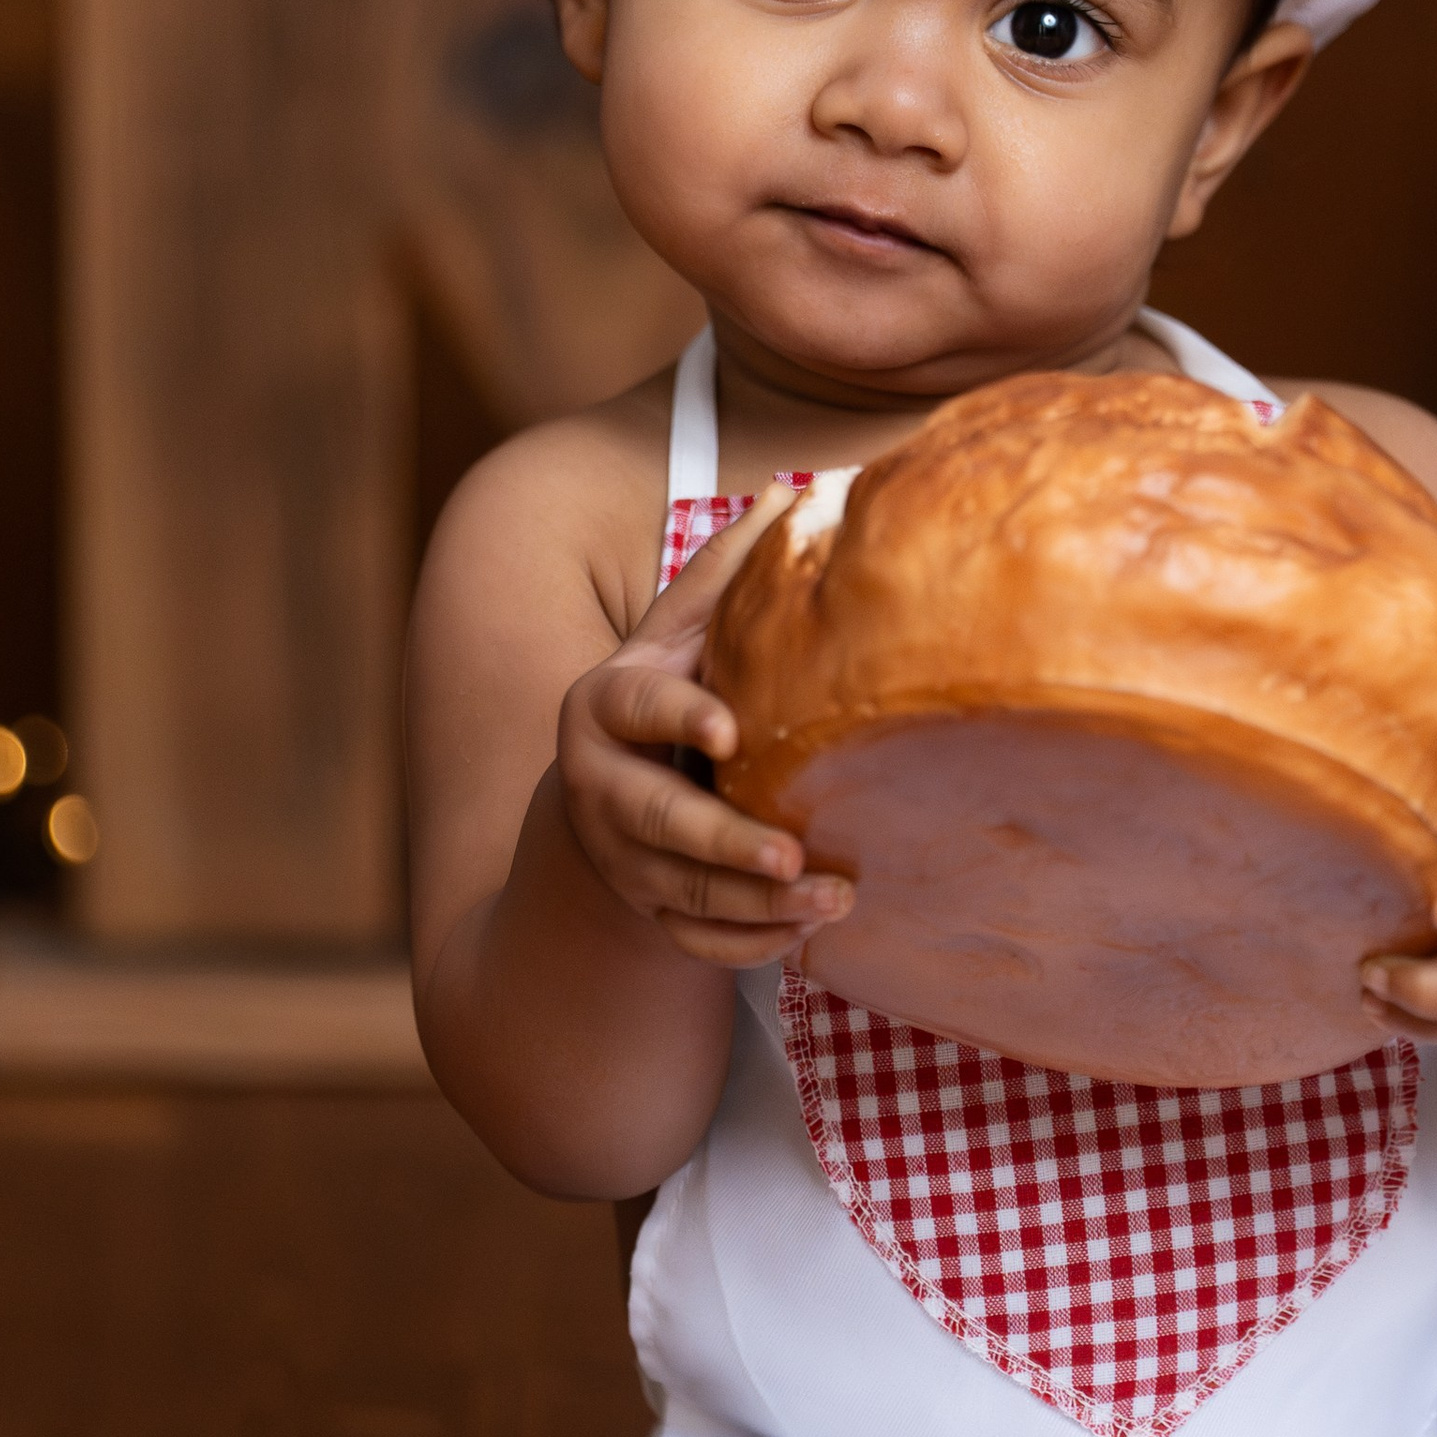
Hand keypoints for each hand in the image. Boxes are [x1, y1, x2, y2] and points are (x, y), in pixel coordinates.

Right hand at [552, 494, 852, 969]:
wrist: (611, 786)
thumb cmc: (666, 692)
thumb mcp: (681, 630)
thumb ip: (724, 572)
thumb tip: (793, 490)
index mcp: (604, 706)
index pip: (635, 708)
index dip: (679, 718)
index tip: (733, 732)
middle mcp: (601, 788)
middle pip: (656, 821)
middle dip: (723, 842)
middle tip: (790, 853)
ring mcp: (622, 858)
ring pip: (681, 893)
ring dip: (756, 905)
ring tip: (836, 897)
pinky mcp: (648, 909)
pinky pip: (693, 943)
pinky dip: (749, 946)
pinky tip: (809, 935)